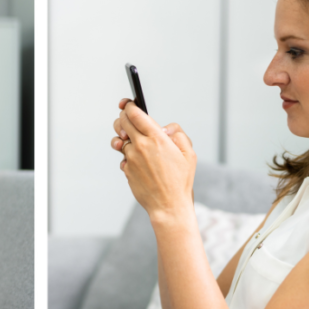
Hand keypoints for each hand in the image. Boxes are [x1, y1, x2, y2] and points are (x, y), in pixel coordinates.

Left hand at [110, 98, 195, 222]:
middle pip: (122, 123)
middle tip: (126, 117)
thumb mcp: (188, 153)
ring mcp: (131, 158)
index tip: (127, 103)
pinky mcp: (126, 170)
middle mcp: (141, 146)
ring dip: (123, 138)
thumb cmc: (181, 180)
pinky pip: (123, 158)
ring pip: (120, 141)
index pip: (135, 114)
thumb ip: (177, 134)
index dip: (129, 106)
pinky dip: (128, 156)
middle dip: (122, 117)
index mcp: (157, 138)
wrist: (168, 205)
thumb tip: (164, 127)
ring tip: (127, 139)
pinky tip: (137, 161)